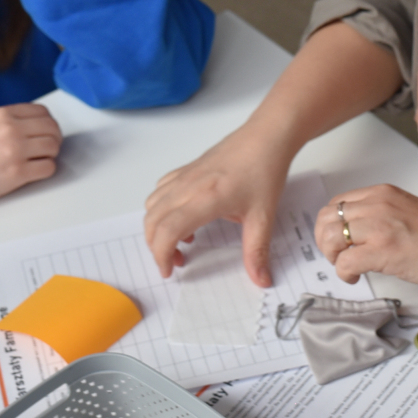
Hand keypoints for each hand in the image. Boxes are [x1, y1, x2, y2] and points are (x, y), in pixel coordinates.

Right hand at [0, 103, 60, 202]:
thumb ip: (15, 119)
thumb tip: (44, 124)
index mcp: (5, 114)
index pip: (43, 112)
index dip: (49, 123)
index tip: (46, 132)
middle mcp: (12, 129)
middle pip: (52, 128)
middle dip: (54, 138)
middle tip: (48, 147)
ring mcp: (16, 150)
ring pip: (53, 146)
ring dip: (51, 154)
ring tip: (40, 158)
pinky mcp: (19, 171)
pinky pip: (49, 167)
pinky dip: (47, 169)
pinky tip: (36, 170)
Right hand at [145, 127, 291, 286]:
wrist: (265, 137)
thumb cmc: (264, 171)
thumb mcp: (263, 217)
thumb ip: (257, 251)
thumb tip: (261, 280)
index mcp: (206, 199)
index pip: (168, 231)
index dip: (161, 255)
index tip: (169, 271)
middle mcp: (188, 187)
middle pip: (152, 220)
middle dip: (156, 247)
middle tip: (175, 262)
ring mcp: (184, 176)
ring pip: (152, 205)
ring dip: (156, 228)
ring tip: (181, 242)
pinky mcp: (185, 170)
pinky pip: (161, 191)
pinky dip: (161, 209)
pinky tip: (184, 217)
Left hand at [318, 184, 417, 289]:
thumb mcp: (406, 211)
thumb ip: (381, 215)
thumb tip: (358, 234)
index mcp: (382, 193)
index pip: (338, 202)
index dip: (332, 224)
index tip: (339, 240)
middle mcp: (376, 204)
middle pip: (327, 218)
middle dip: (325, 240)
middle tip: (337, 255)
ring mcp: (378, 227)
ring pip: (331, 238)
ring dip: (332, 256)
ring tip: (347, 266)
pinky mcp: (381, 251)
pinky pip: (344, 262)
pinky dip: (344, 273)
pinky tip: (356, 277)